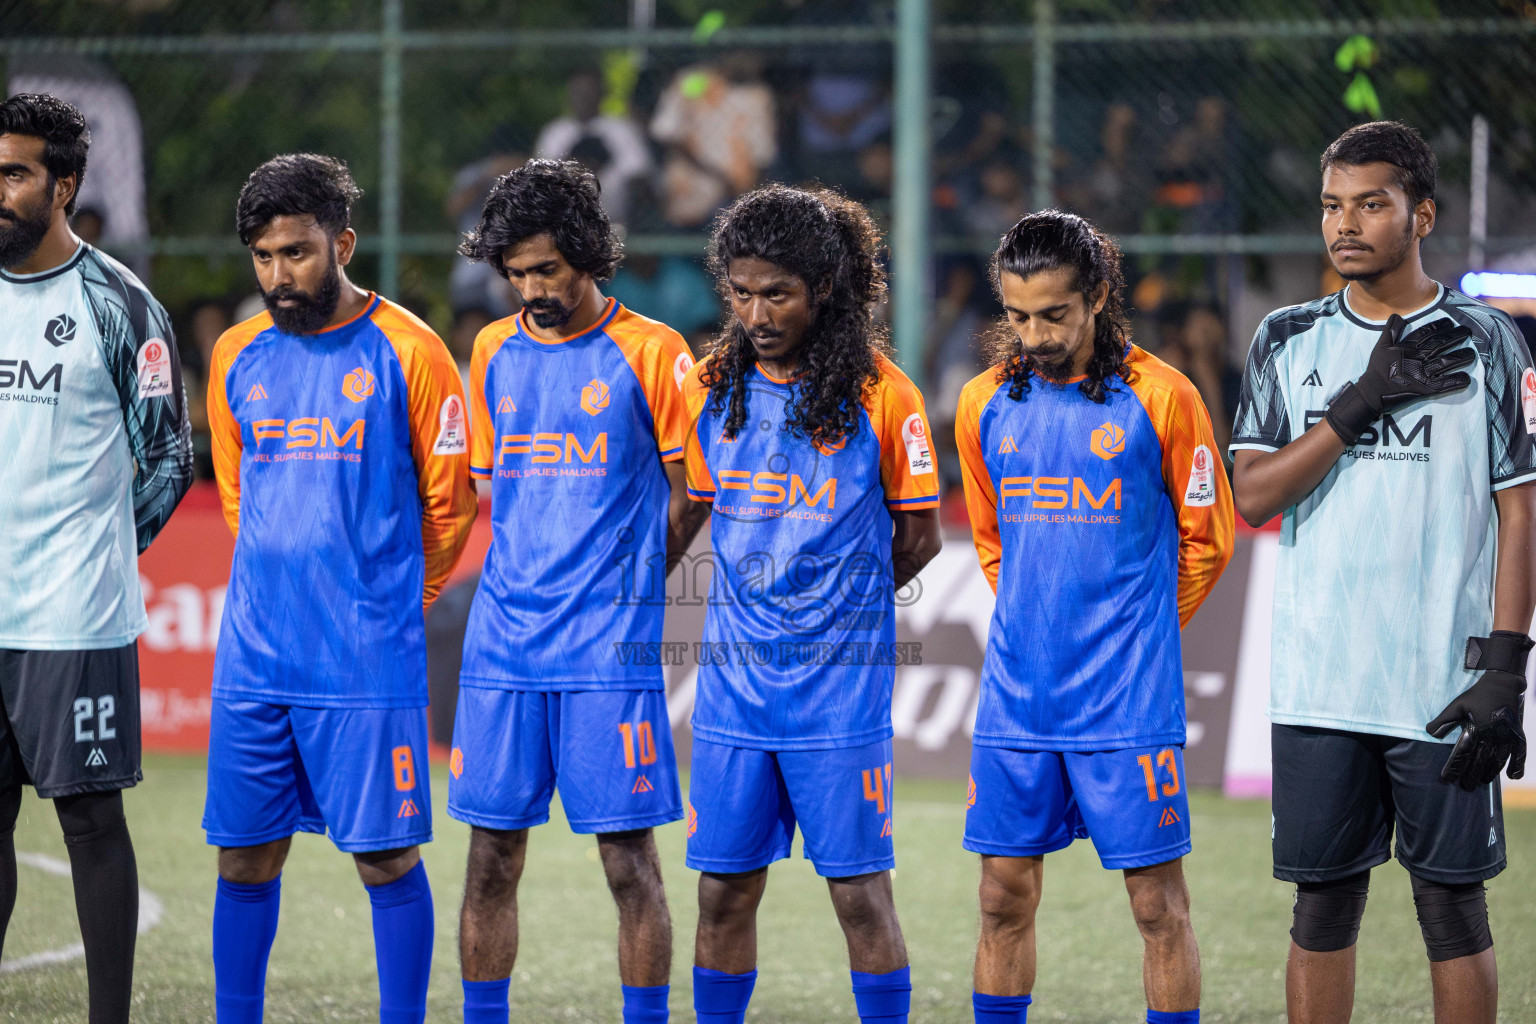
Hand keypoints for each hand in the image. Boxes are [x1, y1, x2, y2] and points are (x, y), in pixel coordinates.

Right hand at [1325, 314, 1474, 445]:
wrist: (1372, 392)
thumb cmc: (1376, 369)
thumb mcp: (1380, 346)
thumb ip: (1391, 331)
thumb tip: (1398, 315)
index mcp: (1408, 347)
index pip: (1427, 332)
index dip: (1440, 326)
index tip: (1450, 322)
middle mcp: (1417, 357)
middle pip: (1441, 344)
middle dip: (1457, 336)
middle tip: (1468, 332)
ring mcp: (1422, 373)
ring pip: (1447, 362)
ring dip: (1462, 357)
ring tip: (1472, 354)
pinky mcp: (1425, 388)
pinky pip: (1445, 384)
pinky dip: (1456, 381)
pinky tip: (1467, 379)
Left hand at [1427, 631, 1530, 789]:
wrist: (1502, 685)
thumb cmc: (1476, 696)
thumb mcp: (1456, 706)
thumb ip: (1443, 721)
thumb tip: (1429, 734)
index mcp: (1476, 729)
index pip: (1462, 754)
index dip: (1453, 768)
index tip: (1446, 779)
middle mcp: (1492, 736)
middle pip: (1480, 762)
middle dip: (1471, 776)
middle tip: (1464, 787)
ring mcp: (1507, 737)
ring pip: (1498, 761)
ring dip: (1489, 774)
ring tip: (1481, 782)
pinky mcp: (1518, 735)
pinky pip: (1519, 754)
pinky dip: (1517, 766)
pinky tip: (1513, 776)